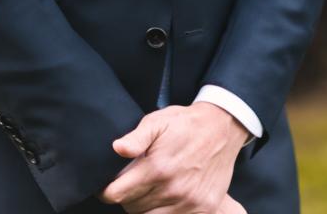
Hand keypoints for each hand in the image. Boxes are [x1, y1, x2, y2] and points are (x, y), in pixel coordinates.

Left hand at [99, 101, 249, 212]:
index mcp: (157, 168)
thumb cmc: (184, 124)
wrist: (221, 129)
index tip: (105, 188)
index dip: (107, 192)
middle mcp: (173, 190)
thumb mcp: (157, 121)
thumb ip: (136, 137)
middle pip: (133, 208)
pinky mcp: (203, 209)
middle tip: (129, 186)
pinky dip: (164, 213)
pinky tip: (162, 200)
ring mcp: (189, 203)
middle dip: (126, 199)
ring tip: (145, 192)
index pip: (119, 194)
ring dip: (143, 208)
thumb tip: (117, 149)